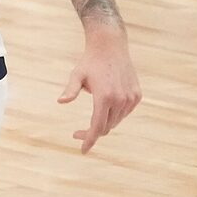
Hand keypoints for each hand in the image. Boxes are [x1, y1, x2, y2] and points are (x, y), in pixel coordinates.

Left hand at [59, 27, 141, 152]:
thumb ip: (70, 90)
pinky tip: (106, 107)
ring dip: (104, 124)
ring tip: (92, 117)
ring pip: (115, 121)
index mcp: (105, 97)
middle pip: (106, 127)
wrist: (111, 46)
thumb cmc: (90, 61)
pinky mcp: (137, 95)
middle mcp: (120, 100)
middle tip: (77, 132)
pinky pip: (124, 113)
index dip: (89, 140)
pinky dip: (115, 115)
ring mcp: (130, 98)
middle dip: (92, 133)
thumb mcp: (77, 75)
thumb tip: (60, 102)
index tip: (83, 151)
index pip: (97, 127)